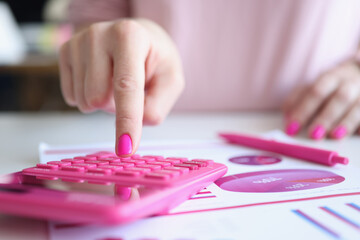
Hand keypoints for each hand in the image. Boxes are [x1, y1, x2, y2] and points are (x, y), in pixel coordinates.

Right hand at [59, 19, 183, 154]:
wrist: (138, 35)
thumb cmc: (156, 59)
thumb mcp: (171, 80)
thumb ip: (156, 107)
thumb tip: (130, 130)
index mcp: (130, 36)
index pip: (126, 86)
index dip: (127, 121)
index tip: (125, 150)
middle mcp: (98, 34)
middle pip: (99, 98)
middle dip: (117, 107)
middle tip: (131, 89)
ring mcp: (77, 41)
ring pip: (84, 101)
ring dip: (103, 103)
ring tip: (115, 80)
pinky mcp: (64, 51)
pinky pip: (71, 97)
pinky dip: (88, 98)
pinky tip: (100, 79)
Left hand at [283, 59, 359, 139]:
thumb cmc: (333, 86)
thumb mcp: (314, 87)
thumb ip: (298, 99)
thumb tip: (287, 116)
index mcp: (332, 77)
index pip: (315, 92)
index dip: (303, 110)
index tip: (291, 128)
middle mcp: (351, 83)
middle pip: (339, 98)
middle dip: (326, 117)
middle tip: (313, 135)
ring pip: (359, 106)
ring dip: (346, 122)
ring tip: (335, 136)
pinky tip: (357, 134)